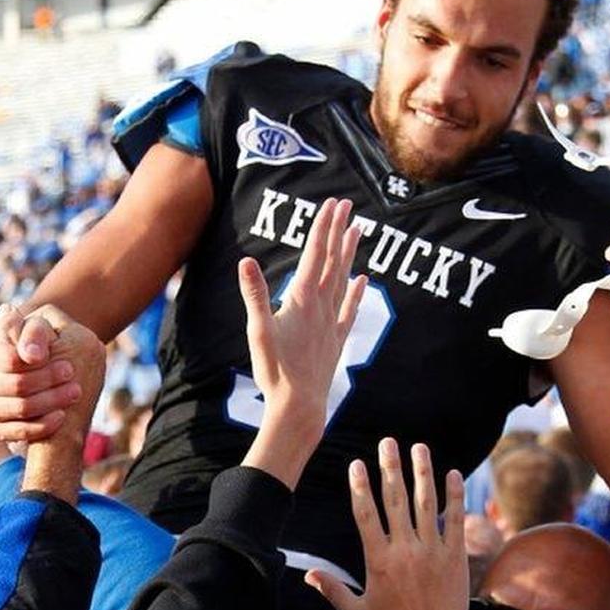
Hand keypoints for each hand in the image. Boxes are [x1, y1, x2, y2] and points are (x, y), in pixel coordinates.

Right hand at [0, 303, 77, 443]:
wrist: (42, 372)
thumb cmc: (40, 344)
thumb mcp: (42, 327)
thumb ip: (34, 330)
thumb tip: (31, 354)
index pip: (11, 360)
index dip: (42, 364)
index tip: (68, 363)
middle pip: (15, 385)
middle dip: (49, 382)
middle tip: (73, 376)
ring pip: (19, 409)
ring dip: (51, 401)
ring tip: (74, 392)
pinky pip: (17, 432)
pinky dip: (43, 425)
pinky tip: (61, 415)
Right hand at [239, 197, 365, 487]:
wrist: (300, 406)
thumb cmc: (275, 371)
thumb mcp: (258, 331)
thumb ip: (254, 295)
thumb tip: (246, 262)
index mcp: (303, 299)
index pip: (315, 254)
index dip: (323, 226)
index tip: (332, 203)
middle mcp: (322, 306)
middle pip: (333, 260)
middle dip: (339, 230)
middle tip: (348, 205)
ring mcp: (332, 323)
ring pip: (343, 279)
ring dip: (349, 254)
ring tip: (358, 231)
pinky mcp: (336, 340)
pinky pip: (349, 310)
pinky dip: (357, 293)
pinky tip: (364, 281)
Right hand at [306, 439, 468, 609]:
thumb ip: (331, 591)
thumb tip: (306, 574)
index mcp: (378, 559)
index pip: (366, 514)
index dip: (360, 486)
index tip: (357, 464)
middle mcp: (405, 550)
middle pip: (395, 499)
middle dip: (390, 467)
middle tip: (387, 442)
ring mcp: (432, 551)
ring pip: (426, 503)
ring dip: (422, 472)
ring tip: (419, 447)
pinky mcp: (455, 556)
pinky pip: (455, 519)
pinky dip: (454, 495)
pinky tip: (452, 474)